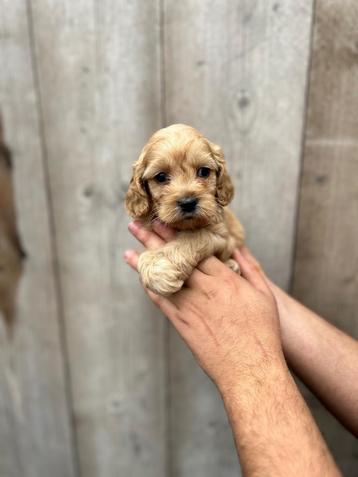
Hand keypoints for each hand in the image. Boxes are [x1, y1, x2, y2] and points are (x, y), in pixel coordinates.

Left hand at [124, 221, 283, 392]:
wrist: (250, 369)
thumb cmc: (262, 332)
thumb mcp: (263, 294)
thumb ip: (249, 267)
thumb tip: (236, 246)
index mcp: (224, 279)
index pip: (194, 249)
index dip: (176, 234)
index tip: (162, 220)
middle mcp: (203, 289)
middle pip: (174, 258)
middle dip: (154, 239)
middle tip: (136, 225)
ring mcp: (190, 307)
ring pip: (163, 278)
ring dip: (144, 262)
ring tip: (129, 250)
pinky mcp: (182, 324)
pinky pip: (161, 301)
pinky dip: (149, 288)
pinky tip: (140, 278)